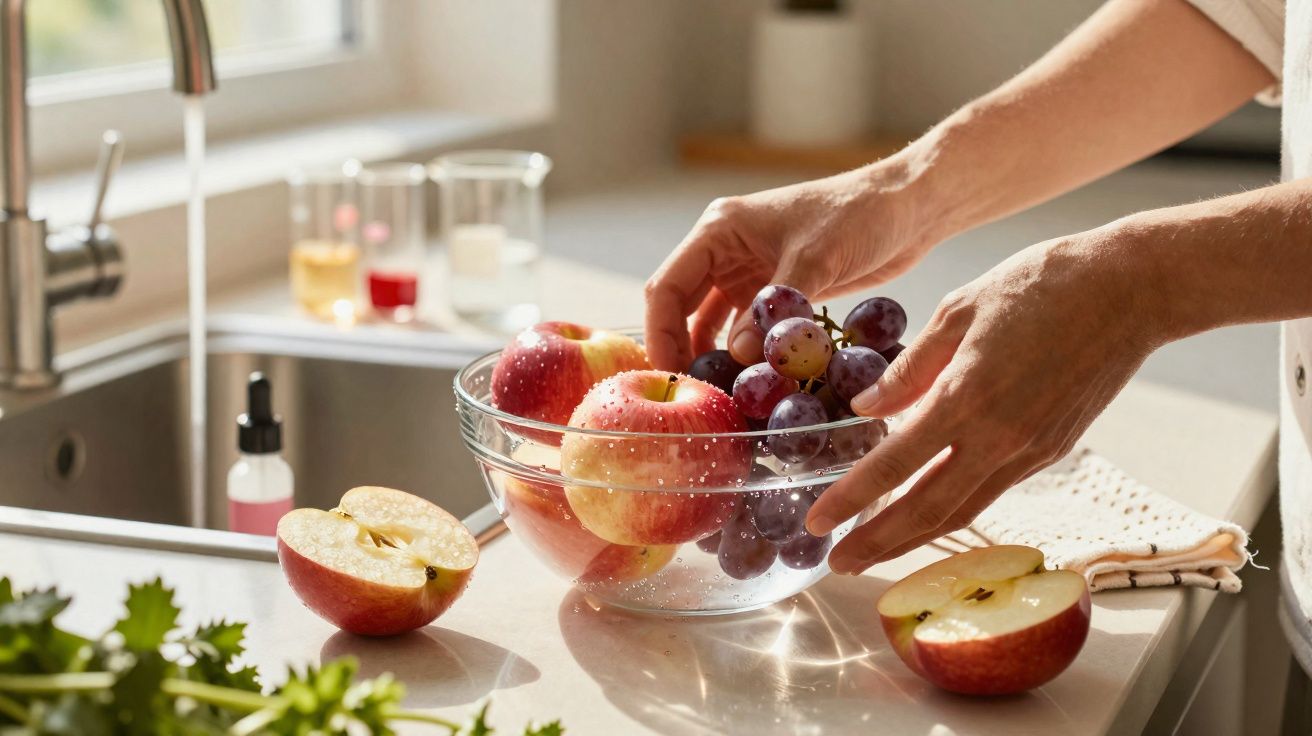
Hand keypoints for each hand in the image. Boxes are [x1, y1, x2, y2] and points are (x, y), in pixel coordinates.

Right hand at [643, 162, 933, 371]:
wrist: (909, 207)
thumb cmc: (861, 214)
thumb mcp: (816, 259)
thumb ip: (776, 309)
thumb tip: (740, 356)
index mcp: (720, 230)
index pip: (668, 286)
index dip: (662, 334)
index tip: (671, 377)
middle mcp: (726, 251)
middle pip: (681, 308)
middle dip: (682, 351)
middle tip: (692, 396)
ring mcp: (749, 272)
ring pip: (711, 322)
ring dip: (713, 356)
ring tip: (720, 394)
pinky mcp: (775, 292)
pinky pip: (747, 330)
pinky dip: (746, 355)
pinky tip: (751, 381)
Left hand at [806, 230, 1169, 572]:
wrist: (1131, 290)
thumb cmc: (1041, 285)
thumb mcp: (959, 309)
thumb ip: (910, 367)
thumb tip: (867, 407)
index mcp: (968, 397)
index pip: (896, 465)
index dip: (852, 499)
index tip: (817, 521)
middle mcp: (1000, 437)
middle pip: (928, 510)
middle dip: (878, 543)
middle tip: (836, 562)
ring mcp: (1031, 450)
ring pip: (963, 511)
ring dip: (914, 538)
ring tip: (873, 549)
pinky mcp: (1053, 451)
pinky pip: (991, 490)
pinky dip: (952, 508)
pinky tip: (925, 507)